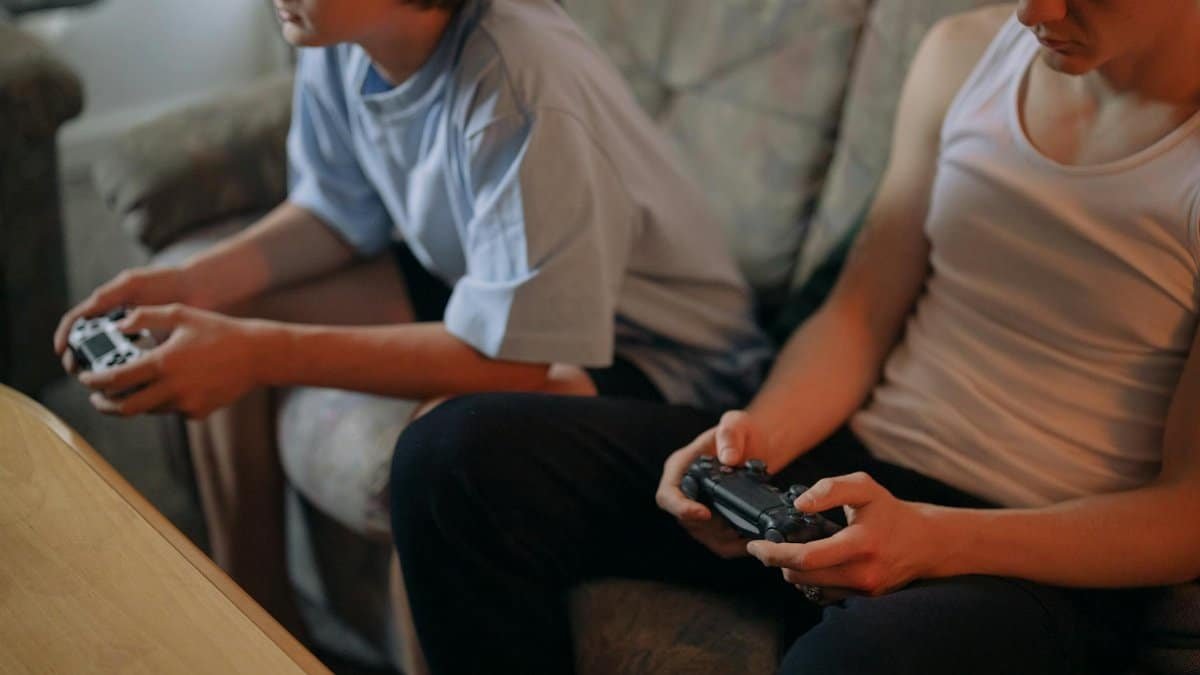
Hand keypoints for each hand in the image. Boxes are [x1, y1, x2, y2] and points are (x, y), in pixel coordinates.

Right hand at [54, 266, 197, 372]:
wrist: (200, 290)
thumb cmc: (165, 282)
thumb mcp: (133, 284)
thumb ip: (108, 295)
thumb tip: (85, 315)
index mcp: (106, 311)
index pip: (76, 327)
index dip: (66, 339)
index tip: (63, 351)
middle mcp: (116, 330)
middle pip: (89, 350)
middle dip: (81, 362)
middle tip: (81, 371)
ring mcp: (134, 344)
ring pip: (111, 364)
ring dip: (103, 373)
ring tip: (103, 379)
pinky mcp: (153, 355)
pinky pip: (136, 371)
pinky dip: (129, 377)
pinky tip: (129, 383)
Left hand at [76, 304, 263, 418]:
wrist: (257, 355)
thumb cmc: (218, 330)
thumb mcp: (181, 314)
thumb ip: (145, 316)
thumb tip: (118, 325)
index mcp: (163, 362)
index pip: (116, 379)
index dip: (94, 381)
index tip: (85, 378)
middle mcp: (172, 387)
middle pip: (125, 407)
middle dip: (105, 405)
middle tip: (98, 398)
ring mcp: (186, 403)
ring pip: (148, 410)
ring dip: (134, 402)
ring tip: (131, 390)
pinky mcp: (198, 413)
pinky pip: (172, 411)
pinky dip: (164, 401)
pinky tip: (172, 387)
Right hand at [655, 410, 764, 558]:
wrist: (753, 445)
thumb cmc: (740, 431)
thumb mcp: (736, 423)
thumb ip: (730, 435)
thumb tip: (729, 459)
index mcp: (680, 468)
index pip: (667, 496)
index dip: (681, 508)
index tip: (704, 513)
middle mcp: (684, 491)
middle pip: (686, 522)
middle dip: (712, 528)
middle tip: (741, 525)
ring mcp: (697, 508)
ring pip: (704, 536)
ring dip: (726, 539)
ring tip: (751, 533)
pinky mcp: (713, 521)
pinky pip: (719, 542)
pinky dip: (736, 544)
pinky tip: (753, 538)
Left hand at [746, 471, 939, 599]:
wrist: (925, 542)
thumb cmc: (890, 512)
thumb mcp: (863, 487)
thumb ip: (830, 489)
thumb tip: (800, 504)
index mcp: (861, 543)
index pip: (807, 558)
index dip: (774, 553)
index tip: (755, 545)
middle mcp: (863, 573)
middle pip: (802, 577)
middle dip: (777, 562)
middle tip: (765, 546)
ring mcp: (864, 590)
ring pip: (810, 589)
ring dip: (792, 572)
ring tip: (790, 552)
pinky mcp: (864, 599)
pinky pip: (824, 595)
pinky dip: (811, 581)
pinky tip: (812, 564)